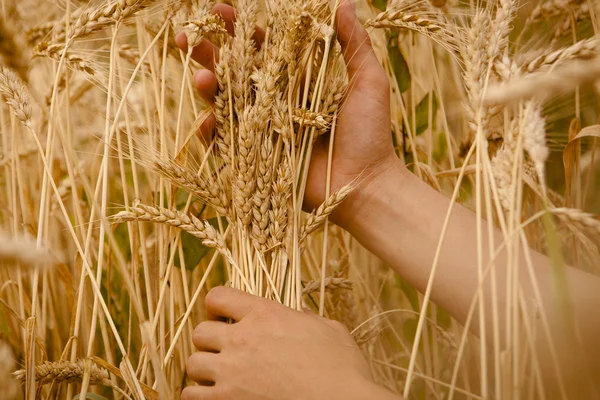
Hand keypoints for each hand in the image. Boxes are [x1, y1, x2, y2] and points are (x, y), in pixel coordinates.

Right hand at [175, 1, 400, 228]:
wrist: (365, 183)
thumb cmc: (370, 133)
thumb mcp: (367, 82)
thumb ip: (354, 44)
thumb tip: (343, 1)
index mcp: (296, 78)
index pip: (261, 47)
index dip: (240, 29)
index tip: (221, 10)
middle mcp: (274, 100)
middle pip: (234, 71)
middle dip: (209, 52)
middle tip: (187, 36)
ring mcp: (262, 128)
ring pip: (224, 102)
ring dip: (206, 88)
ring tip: (201, 78)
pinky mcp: (256, 157)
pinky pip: (225, 142)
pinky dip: (211, 132)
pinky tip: (207, 121)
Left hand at [181, 286, 395, 399]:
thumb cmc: (343, 369)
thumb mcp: (331, 331)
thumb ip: (310, 319)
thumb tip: (301, 314)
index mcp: (266, 314)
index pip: (218, 296)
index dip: (217, 306)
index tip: (224, 316)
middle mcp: (242, 338)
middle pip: (200, 331)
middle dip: (209, 340)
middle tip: (223, 350)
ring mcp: (231, 372)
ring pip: (192, 363)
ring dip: (203, 369)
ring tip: (218, 377)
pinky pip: (191, 396)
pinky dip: (198, 396)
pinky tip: (213, 397)